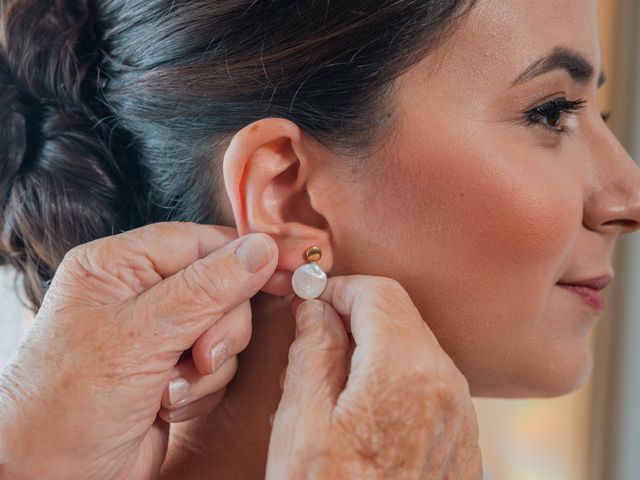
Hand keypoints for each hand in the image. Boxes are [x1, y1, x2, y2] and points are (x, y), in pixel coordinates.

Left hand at [0, 222, 277, 479]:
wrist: (50, 479)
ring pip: (225, 329)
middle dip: (219, 328)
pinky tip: (166, 405)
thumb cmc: (67, 405)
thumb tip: (259, 249)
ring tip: (168, 389)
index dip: (244, 257)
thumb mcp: (140, 337)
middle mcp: (139, 293)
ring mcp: (158, 334)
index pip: (200, 241)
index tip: (285, 268)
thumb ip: (206, 289)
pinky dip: (202, 388)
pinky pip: (218, 364)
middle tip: (200, 356)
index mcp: (119, 266)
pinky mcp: (172, 369)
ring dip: (208, 366)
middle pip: (221, 287)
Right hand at [267, 276, 481, 479]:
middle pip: (400, 315)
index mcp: (406, 371)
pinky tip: (363, 405)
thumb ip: (312, 350)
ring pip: (415, 345)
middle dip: (355, 315)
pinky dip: (394, 374)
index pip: (378, 293)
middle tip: (314, 340)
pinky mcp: (461, 438)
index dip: (339, 288)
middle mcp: (447, 385)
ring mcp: (460, 414)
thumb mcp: (302, 424)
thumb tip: (317, 307)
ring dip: (374, 345)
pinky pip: (428, 381)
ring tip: (332, 378)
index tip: (312, 301)